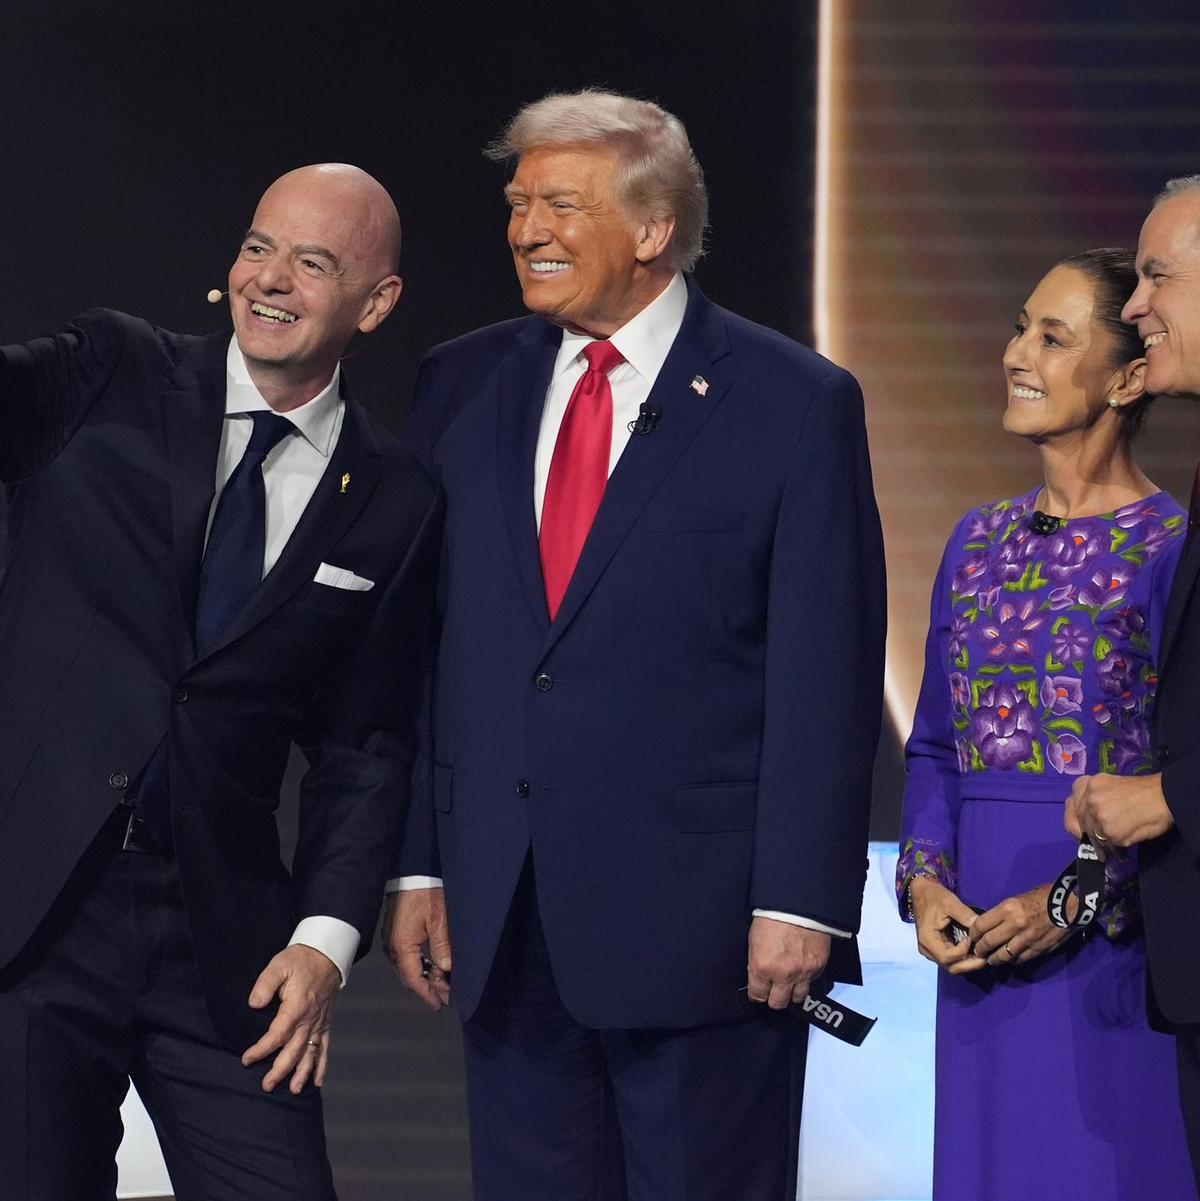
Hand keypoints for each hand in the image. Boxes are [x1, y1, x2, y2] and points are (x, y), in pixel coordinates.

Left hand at [241, 944, 340, 1093]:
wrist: (326, 954)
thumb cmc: (301, 960)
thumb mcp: (279, 965)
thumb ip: (265, 984)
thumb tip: (254, 1004)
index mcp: (297, 1006)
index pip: (278, 1034)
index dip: (262, 1049)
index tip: (247, 1059)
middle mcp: (310, 1019)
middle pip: (294, 1050)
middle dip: (280, 1070)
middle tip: (266, 1085)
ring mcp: (319, 1022)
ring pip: (311, 1053)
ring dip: (302, 1073)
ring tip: (292, 1090)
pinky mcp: (325, 1023)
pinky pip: (325, 1047)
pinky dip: (322, 1065)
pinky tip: (317, 1082)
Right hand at [382, 887, 451, 1011]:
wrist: (411, 872)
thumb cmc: (424, 892)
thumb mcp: (439, 920)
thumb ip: (442, 947)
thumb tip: (447, 969)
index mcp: (402, 946)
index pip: (413, 979)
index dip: (427, 994)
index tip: (440, 1005)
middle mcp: (392, 947)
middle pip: (410, 976)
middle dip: (429, 987)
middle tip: (447, 996)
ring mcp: (391, 941)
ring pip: (408, 968)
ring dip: (425, 976)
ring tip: (444, 983)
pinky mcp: (394, 934)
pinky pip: (406, 957)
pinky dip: (420, 965)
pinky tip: (433, 968)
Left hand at [746, 917, 829, 1008]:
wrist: (797, 904)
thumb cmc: (771, 918)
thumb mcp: (754, 941)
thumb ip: (756, 963)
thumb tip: (758, 976)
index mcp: (762, 968)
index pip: (758, 996)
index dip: (757, 994)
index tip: (758, 992)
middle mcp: (783, 975)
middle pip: (778, 1003)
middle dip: (774, 998)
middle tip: (773, 990)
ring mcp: (802, 973)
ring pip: (798, 998)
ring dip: (792, 992)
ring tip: (789, 983)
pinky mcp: (818, 967)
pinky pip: (811, 982)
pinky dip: (806, 978)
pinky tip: (801, 968)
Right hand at [907, 875, 980, 971]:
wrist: (922, 892)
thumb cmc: (934, 897)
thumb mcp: (949, 902)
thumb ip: (964, 914)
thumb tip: (982, 926)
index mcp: (927, 939)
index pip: (947, 957)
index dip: (963, 952)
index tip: (972, 938)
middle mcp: (927, 950)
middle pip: (950, 967)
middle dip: (970, 964)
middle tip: (986, 957)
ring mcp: (931, 951)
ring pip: (951, 966)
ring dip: (968, 964)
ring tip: (983, 955)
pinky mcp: (936, 949)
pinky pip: (951, 960)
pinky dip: (964, 959)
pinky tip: (975, 952)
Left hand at [954, 883, 1072, 972]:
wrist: (1070, 904)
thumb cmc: (1042, 897)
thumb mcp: (1017, 899)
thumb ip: (1002, 913)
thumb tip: (989, 925)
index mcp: (1007, 909)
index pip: (980, 926)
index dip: (973, 934)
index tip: (972, 937)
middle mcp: (1015, 925)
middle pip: (989, 943)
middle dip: (980, 949)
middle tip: (977, 951)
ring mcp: (1027, 939)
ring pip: (1003, 955)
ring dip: (994, 959)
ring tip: (991, 959)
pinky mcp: (1039, 950)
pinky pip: (1020, 960)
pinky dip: (1012, 961)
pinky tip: (1009, 959)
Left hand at [1065, 772, 1172, 848]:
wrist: (1164, 797)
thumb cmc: (1141, 791)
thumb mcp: (1108, 786)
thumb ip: (1093, 799)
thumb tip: (1086, 822)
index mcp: (1087, 783)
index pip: (1070, 807)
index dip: (1074, 820)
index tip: (1081, 830)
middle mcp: (1088, 799)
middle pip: (1078, 823)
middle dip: (1086, 835)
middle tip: (1096, 844)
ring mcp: (1098, 816)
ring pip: (1092, 836)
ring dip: (1101, 845)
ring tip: (1110, 849)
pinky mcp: (1110, 832)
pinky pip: (1107, 845)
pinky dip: (1114, 849)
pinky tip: (1122, 850)